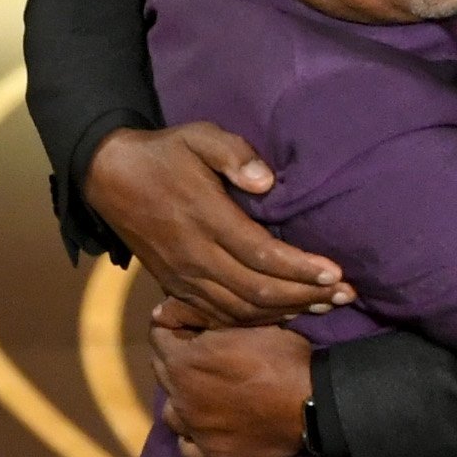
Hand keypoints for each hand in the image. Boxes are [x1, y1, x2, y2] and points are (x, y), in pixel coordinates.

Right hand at [84, 123, 354, 324]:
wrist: (109, 177)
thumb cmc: (164, 154)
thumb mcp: (197, 136)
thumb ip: (232, 153)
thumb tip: (266, 181)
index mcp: (205, 218)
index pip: (261, 254)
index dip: (301, 268)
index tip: (337, 273)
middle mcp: (195, 255)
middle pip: (257, 290)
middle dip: (307, 296)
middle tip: (347, 295)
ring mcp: (183, 277)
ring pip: (241, 309)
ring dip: (287, 312)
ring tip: (327, 306)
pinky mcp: (176, 287)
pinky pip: (220, 315)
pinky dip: (256, 320)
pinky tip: (286, 315)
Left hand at [151, 322, 311, 456]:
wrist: (313, 403)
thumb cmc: (283, 358)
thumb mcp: (248, 324)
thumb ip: (211, 325)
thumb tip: (185, 317)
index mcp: (185, 359)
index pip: (158, 337)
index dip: (172, 328)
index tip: (186, 326)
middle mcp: (180, 395)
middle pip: (161, 372)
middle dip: (175, 360)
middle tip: (201, 357)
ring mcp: (194, 428)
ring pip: (171, 412)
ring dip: (182, 401)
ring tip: (202, 396)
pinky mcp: (211, 454)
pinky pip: (188, 447)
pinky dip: (194, 437)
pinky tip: (209, 428)